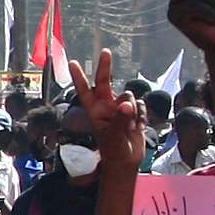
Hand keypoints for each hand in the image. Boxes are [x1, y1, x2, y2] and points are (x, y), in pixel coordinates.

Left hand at [78, 43, 146, 177]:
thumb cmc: (114, 152)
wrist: (128, 162)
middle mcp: (106, 106)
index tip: (72, 63)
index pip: (84, 91)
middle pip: (105, 82)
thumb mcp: (113, 137)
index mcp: (95, 112)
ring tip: (129, 126)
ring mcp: (120, 109)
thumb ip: (120, 119)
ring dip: (132, 108)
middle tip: (105, 52)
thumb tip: (127, 105)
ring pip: (128, 96)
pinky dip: (141, 115)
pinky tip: (137, 126)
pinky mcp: (134, 113)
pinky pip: (141, 105)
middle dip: (105, 67)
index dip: (79, 77)